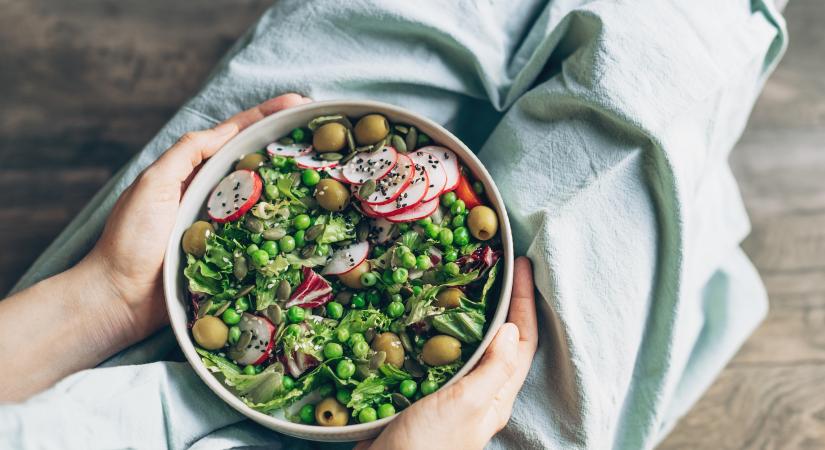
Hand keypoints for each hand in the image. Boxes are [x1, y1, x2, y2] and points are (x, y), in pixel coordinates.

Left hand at [86, 93, 310, 344]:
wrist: (118, 299)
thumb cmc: (130, 239)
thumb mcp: (154, 184)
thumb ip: (187, 154)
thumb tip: (227, 129)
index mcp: (194, 172)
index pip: (236, 136)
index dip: (267, 117)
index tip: (300, 104)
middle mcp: (213, 196)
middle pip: (258, 164)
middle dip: (289, 147)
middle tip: (324, 136)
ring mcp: (225, 227)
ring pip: (266, 201)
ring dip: (294, 186)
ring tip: (326, 170)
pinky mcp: (233, 258)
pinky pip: (263, 239)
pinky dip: (285, 229)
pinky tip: (310, 221)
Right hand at [356, 257, 537, 449]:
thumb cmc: (429, 445)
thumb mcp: (467, 403)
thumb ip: (493, 368)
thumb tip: (511, 327)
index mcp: (496, 396)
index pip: (523, 342)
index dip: (525, 302)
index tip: (521, 265)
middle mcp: (478, 393)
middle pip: (499, 339)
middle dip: (501, 301)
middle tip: (493, 265)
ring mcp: (450, 392)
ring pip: (467, 343)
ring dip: (467, 312)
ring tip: (462, 280)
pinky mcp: (422, 391)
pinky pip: (436, 353)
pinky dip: (435, 329)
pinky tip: (424, 314)